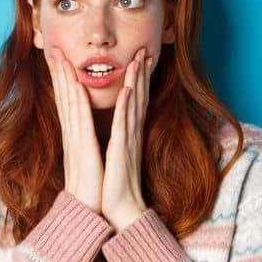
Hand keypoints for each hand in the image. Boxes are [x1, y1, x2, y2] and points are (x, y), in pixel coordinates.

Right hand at [46, 46, 103, 212]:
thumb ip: (86, 142)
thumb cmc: (92, 186)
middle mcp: (73, 135)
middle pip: (64, 97)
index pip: (68, 101)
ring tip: (62, 57)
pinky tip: (81, 86)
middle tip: (52, 48)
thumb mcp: (90, 158)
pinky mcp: (84, 150)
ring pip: (70, 104)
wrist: (89, 209)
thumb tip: (86, 131)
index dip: (62, 79)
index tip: (60, 59)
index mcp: (75, 136)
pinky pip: (82, 122)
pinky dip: (82, 102)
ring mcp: (76, 141)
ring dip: (67, 79)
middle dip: (59, 72)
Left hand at [103, 48, 156, 230]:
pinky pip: (124, 124)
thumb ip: (119, 140)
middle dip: (141, 73)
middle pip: (138, 97)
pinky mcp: (122, 151)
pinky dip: (126, 106)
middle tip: (145, 50)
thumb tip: (119, 129)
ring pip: (133, 105)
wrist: (120, 211)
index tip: (139, 59)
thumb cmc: (116, 187)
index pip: (135, 101)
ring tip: (139, 60)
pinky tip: (128, 90)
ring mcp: (128, 141)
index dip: (138, 79)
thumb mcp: (116, 157)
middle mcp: (131, 134)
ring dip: (136, 81)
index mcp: (128, 135)